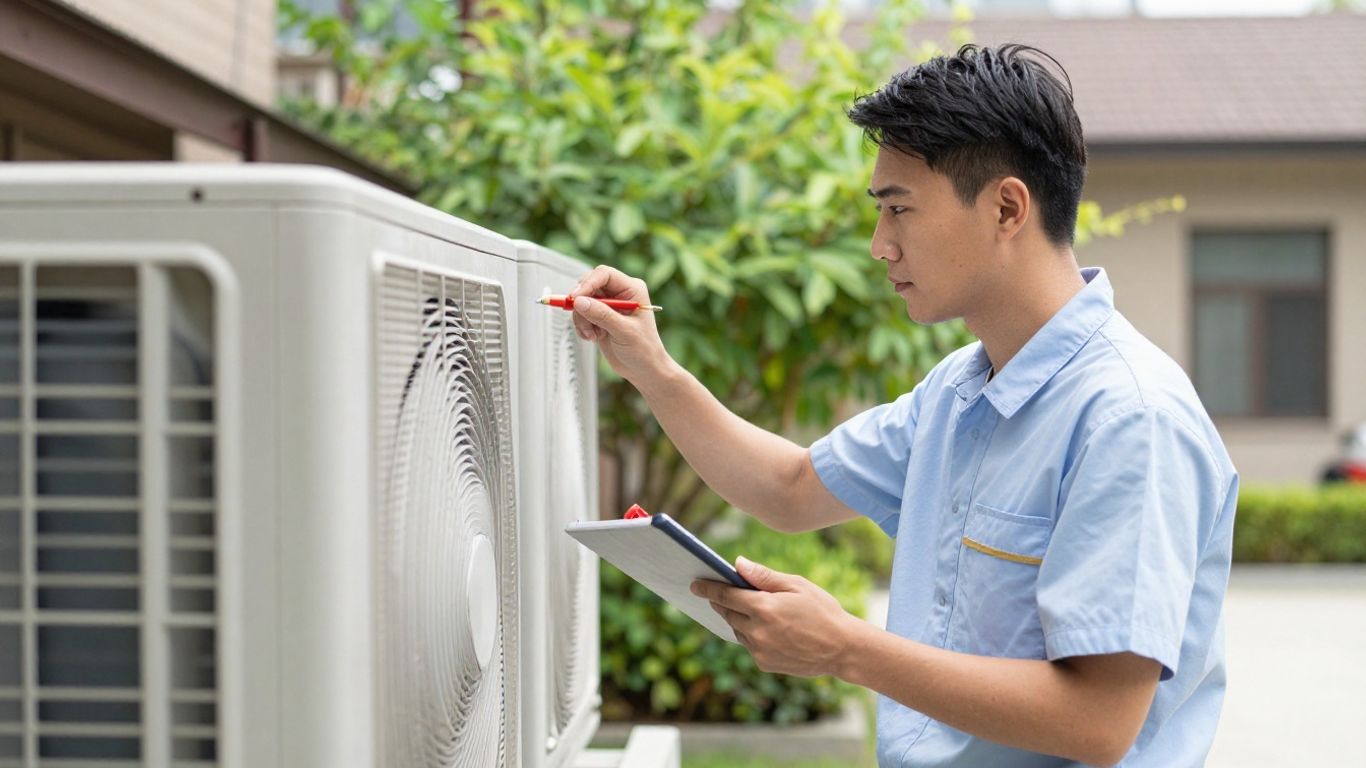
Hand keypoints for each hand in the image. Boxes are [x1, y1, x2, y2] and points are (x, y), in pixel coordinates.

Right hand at [568, 265, 672, 386]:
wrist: (644, 370)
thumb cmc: (644, 350)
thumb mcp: (624, 331)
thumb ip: (602, 315)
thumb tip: (580, 301)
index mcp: (632, 289)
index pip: (604, 274)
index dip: (588, 283)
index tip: (575, 298)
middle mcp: (619, 293)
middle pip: (589, 285)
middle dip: (582, 303)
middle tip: (582, 319)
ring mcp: (608, 305)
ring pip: (582, 301)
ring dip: (581, 319)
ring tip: (592, 334)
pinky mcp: (599, 317)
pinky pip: (580, 314)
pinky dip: (581, 326)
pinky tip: (593, 337)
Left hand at [691, 556, 861, 678]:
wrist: (842, 648)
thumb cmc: (822, 610)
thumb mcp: (797, 585)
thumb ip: (764, 576)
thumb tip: (737, 564)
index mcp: (764, 607)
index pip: (726, 595)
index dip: (708, 588)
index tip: (694, 584)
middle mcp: (758, 631)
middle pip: (728, 614)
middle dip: (721, 603)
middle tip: (718, 593)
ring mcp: (760, 650)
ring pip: (737, 631)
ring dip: (738, 619)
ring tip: (748, 609)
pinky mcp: (764, 664)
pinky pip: (749, 645)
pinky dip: (752, 635)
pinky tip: (765, 628)